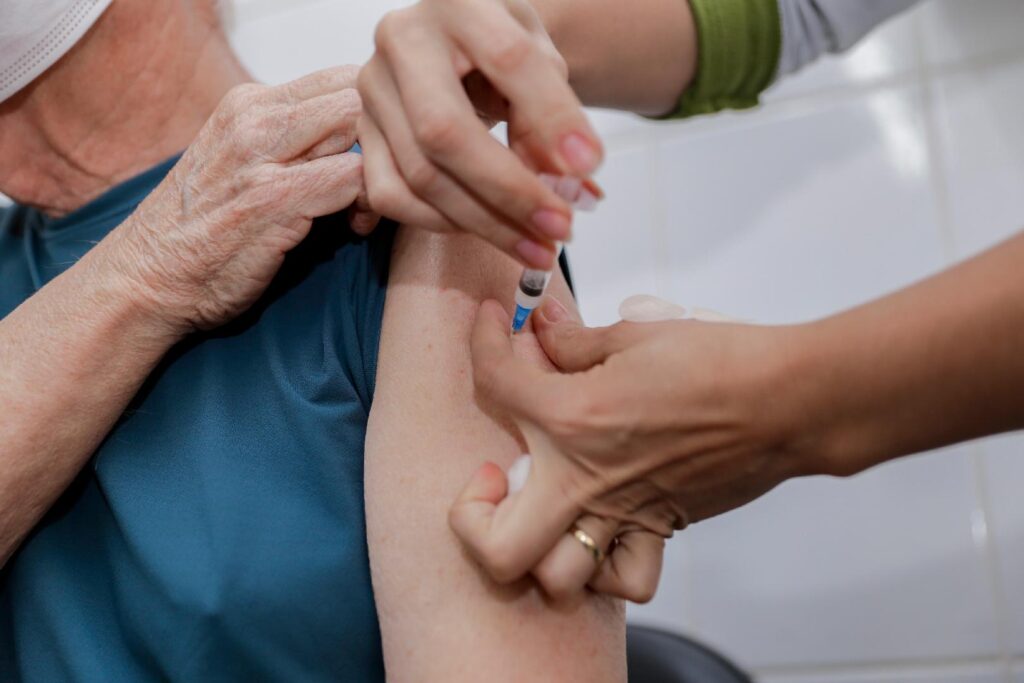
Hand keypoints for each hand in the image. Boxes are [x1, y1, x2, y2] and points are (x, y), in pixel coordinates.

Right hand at [110, 66, 373, 333]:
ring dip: (380, 172)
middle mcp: (253, 119)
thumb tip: (360, 136)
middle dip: (384, 139)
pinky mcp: (271, 200)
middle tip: (381, 183)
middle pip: (357, 97)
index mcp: (249, 103)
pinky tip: (355, 228)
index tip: (373, 157)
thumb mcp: (242, 161)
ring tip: (365, 209)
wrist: (146, 279)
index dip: (375, 117)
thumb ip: (293, 140)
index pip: (343, 78)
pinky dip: (368, 203)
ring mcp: (261, 158)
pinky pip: (352, 179)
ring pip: (359, 130)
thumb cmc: (203, 229)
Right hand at [357, 0, 602, 269]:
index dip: (551, 117)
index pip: (508, 60)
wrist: (456, 47)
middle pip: (445, 132)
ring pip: (421, 175)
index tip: (587, 165)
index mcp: (458, 2)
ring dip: (486, 224)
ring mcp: (373, 91)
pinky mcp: (361, 136)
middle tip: (559, 229)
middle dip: (509, 192)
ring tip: (538, 246)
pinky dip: (444, 225)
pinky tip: (488, 231)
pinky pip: (393, 197)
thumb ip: (554, 115)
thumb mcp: (542, 62)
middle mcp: (401, 40)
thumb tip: (570, 185)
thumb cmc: (501, 51)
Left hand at [451, 296, 819, 601]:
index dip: (484, 341)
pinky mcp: (660, 530)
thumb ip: (575, 340)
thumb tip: (543, 327)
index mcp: (573, 419)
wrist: (788, 401)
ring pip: (556, 579)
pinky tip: (602, 526)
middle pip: (495, 543)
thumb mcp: (634, 336)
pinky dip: (606, 569)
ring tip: (543, 505)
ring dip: (538, 548)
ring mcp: (622, 515)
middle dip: (471, 515)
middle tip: (492, 474)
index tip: (495, 327)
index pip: (495, 382)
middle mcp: (587, 480)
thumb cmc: (721, 363)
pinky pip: (625, 581)